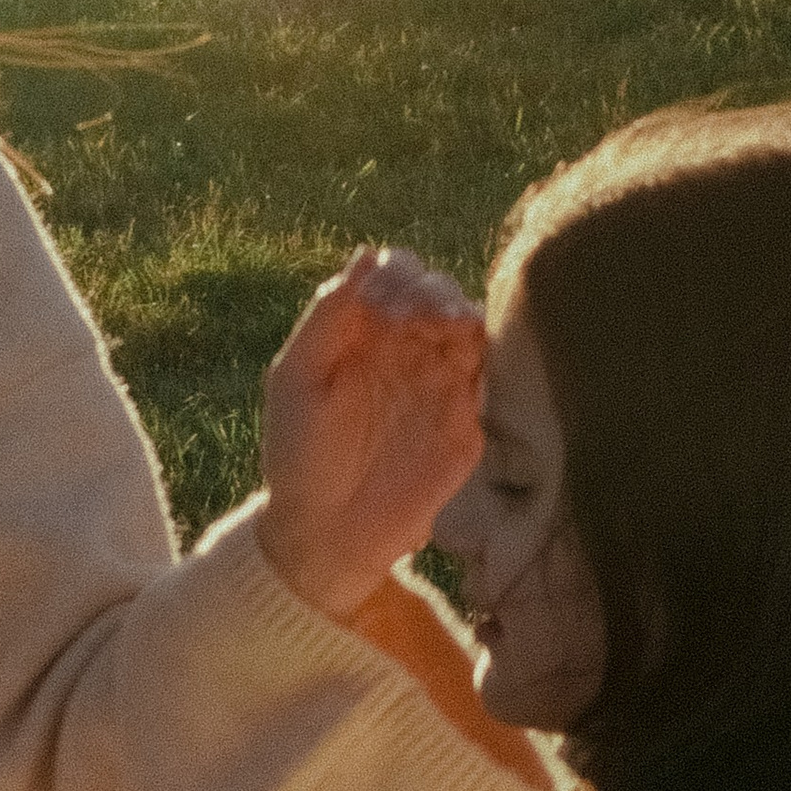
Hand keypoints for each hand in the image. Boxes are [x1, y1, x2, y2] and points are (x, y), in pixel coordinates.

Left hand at [257, 246, 484, 623]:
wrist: (327, 535)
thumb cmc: (298, 455)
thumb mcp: (296, 380)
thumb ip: (328, 317)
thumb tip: (367, 255)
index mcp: (361, 331)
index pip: (395, 274)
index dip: (398, 276)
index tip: (387, 308)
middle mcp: (404, 348)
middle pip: (439, 292)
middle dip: (436, 293)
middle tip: (425, 318)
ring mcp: (439, 383)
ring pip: (471, 327)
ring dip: (465, 319)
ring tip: (450, 330)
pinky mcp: (467, 422)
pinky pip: (493, 376)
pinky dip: (492, 357)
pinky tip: (471, 360)